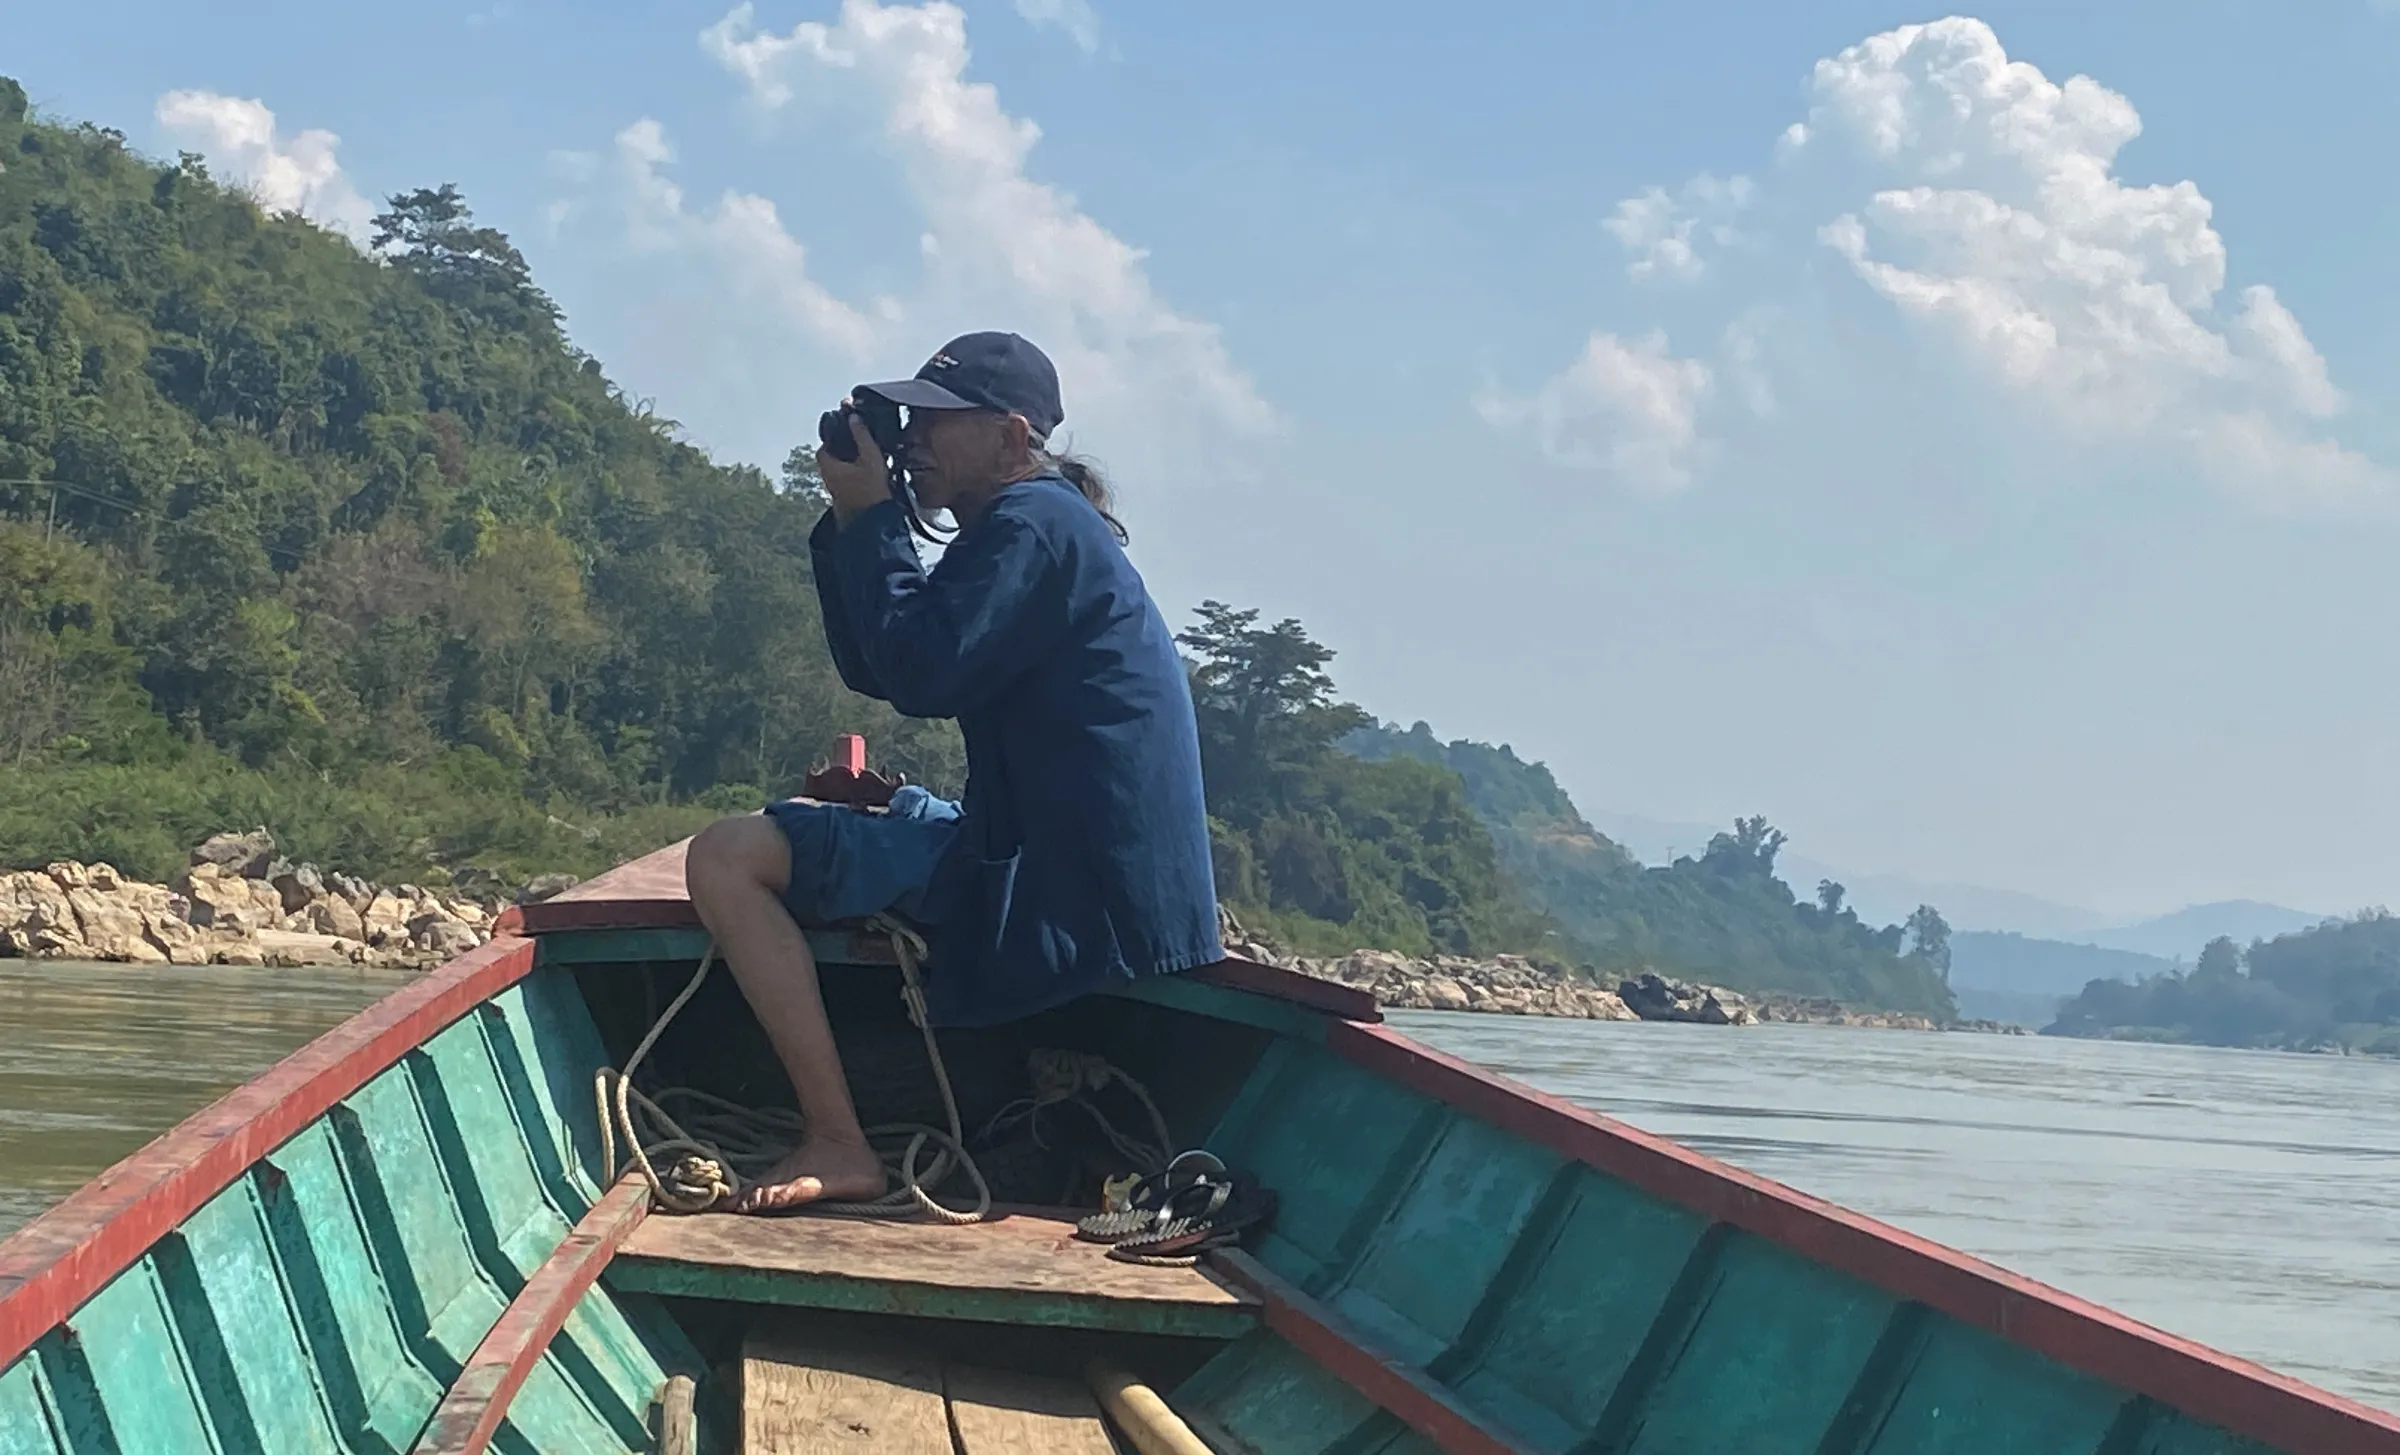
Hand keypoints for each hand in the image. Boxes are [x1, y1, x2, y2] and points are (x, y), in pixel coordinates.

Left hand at [817, 404, 888, 524]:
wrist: (875, 523)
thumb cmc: (871, 491)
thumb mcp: (871, 457)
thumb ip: (862, 436)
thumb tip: (854, 417)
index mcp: (829, 467)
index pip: (823, 448)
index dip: (832, 439)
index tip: (844, 433)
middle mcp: (829, 480)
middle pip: (830, 460)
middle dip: (842, 452)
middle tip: (856, 446)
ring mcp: (836, 493)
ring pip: (838, 473)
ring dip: (848, 465)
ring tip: (866, 461)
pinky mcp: (846, 501)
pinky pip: (846, 483)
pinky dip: (854, 477)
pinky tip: (870, 477)